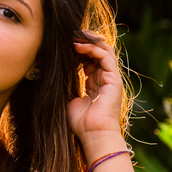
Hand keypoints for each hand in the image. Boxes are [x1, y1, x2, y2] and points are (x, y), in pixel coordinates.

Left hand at [67, 33, 124, 152]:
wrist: (94, 135)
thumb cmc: (81, 123)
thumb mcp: (70, 99)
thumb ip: (68, 86)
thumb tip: (56, 75)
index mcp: (96, 83)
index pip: (90, 59)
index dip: (79, 49)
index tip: (64, 45)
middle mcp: (105, 79)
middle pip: (98, 52)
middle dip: (84, 41)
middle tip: (69, 35)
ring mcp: (111, 79)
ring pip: (104, 51)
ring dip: (88, 42)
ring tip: (73, 37)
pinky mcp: (114, 80)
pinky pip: (105, 57)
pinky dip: (92, 49)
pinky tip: (78, 47)